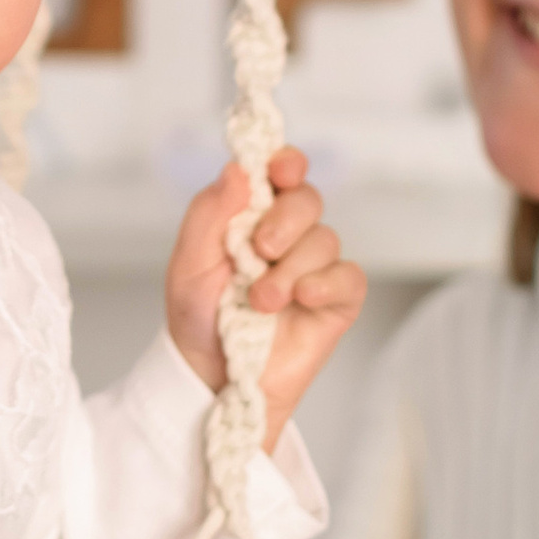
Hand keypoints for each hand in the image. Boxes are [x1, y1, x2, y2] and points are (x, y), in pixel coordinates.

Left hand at [164, 147, 366, 449]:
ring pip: (324, 239)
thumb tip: (237, 170)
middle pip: (307, 199)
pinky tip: (303, 297)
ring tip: (260, 302)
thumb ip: (210, 213)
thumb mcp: (190, 262)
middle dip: (285, 221)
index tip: (279, 172)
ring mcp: (314, 266)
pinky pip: (348, 276)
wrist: (211, 375)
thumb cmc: (198, 316)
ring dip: (290, 269)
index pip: (281, 171)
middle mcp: (288, 234)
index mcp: (253, 213)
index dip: (286, 163)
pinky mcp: (335, 301)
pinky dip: (325, 283)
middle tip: (259, 251)